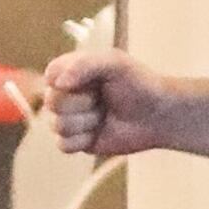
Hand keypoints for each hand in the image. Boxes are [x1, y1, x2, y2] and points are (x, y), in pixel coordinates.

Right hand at [42, 46, 176, 159]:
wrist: (157, 115)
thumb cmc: (138, 84)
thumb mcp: (114, 62)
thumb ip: (83, 64)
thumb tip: (57, 83)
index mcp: (72, 71)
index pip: (51, 75)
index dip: (66, 81)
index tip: (91, 82)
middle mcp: (67, 94)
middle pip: (52, 103)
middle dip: (81, 104)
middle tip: (102, 100)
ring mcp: (70, 118)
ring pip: (57, 125)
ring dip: (86, 122)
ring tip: (104, 115)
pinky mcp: (77, 141)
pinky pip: (63, 145)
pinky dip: (83, 140)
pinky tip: (99, 132)